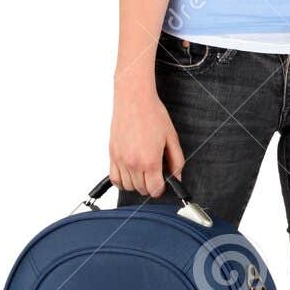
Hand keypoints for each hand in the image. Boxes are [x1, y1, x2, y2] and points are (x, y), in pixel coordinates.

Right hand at [109, 81, 185, 196]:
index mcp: (150, 160)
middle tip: (156, 173)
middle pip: (141, 190)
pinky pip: (114, 179)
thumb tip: (177, 177)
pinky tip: (130, 172)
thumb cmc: (152, 114)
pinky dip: (122, 181)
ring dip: (137, 184)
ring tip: (144, 171)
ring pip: (128, 187)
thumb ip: (177, 161)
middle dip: (150, 186)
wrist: (134, 99)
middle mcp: (133, 163)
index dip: (161, 189)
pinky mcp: (112, 154)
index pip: (154, 190)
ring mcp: (120, 160)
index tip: (163, 183)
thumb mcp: (172, 138)